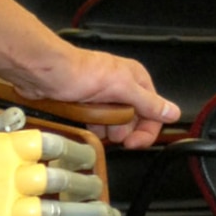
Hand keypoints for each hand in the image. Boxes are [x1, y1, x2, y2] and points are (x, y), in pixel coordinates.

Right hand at [0, 115, 119, 215]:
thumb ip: (0, 130)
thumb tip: (21, 118)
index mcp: (7, 149)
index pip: (56, 146)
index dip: (78, 153)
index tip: (89, 158)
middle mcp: (14, 177)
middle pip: (66, 179)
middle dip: (88, 184)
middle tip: (98, 187)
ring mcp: (11, 211)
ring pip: (62, 211)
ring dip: (88, 211)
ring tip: (103, 212)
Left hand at [13, 46, 179, 150]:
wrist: (44, 72)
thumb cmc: (79, 72)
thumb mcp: (120, 87)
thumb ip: (148, 102)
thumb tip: (172, 112)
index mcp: (136, 80)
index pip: (154, 112)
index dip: (146, 131)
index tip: (133, 143)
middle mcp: (123, 88)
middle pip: (134, 122)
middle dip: (121, 129)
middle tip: (107, 124)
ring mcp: (105, 98)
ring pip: (114, 126)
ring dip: (103, 128)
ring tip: (91, 117)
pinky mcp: (88, 106)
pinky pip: (96, 126)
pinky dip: (91, 127)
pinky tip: (83, 120)